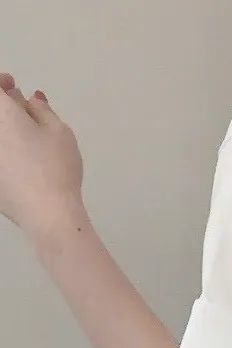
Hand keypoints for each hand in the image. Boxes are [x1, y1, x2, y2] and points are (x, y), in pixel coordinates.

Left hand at [0, 73, 83, 233]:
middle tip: (19, 111)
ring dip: (4, 132)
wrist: (47, 214)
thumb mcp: (60, 132)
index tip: (12, 85)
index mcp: (0, 112)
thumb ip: (42, 110)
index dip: (2, 83)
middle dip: (2, 107)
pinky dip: (5, 154)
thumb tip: (31, 102)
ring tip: (22, 139)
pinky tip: (18, 161)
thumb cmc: (55, 170)